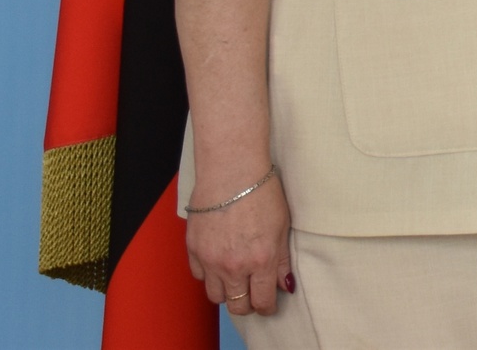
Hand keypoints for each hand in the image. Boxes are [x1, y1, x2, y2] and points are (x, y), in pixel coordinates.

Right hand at [184, 167, 291, 317]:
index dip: (267, 306)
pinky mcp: (193, 250)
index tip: (269, 304)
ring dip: (227, 292)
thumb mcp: (282, 226)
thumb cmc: (262, 192)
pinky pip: (199, 276)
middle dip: (247, 305)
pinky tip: (219, 263)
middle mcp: (234, 265)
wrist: (231, 170)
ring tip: (236, 280)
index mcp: (261, 260)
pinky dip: (209, 274)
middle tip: (253, 295)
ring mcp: (210, 259)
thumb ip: (282, 260)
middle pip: (237, 306)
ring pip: (215, 296)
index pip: (262, 301)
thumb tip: (284, 284)